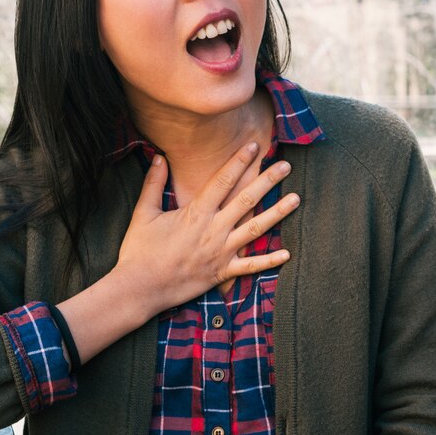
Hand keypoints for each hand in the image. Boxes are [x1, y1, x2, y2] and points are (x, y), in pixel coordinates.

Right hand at [115, 142, 299, 317]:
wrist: (139, 288)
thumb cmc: (139, 251)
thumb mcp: (143, 213)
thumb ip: (153, 184)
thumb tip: (159, 157)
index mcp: (195, 213)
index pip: (222, 181)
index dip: (239, 161)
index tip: (255, 146)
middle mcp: (213, 230)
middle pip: (246, 200)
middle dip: (267, 181)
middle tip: (286, 165)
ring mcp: (221, 252)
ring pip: (255, 229)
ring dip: (277, 213)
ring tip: (296, 199)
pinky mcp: (222, 272)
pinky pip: (250, 267)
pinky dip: (269, 261)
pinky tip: (287, 253)